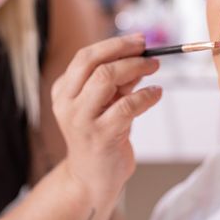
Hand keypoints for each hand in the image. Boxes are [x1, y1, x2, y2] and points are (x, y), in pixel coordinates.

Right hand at [51, 33, 161, 218]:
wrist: (92, 179)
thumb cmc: (100, 135)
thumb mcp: (105, 103)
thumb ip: (118, 80)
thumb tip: (141, 54)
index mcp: (63, 91)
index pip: (85, 56)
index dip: (114, 44)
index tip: (138, 41)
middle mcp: (66, 103)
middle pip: (94, 64)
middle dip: (125, 52)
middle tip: (150, 53)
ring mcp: (81, 120)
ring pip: (107, 79)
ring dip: (136, 68)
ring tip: (154, 68)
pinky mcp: (100, 136)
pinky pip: (127, 106)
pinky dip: (146, 95)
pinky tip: (156, 93)